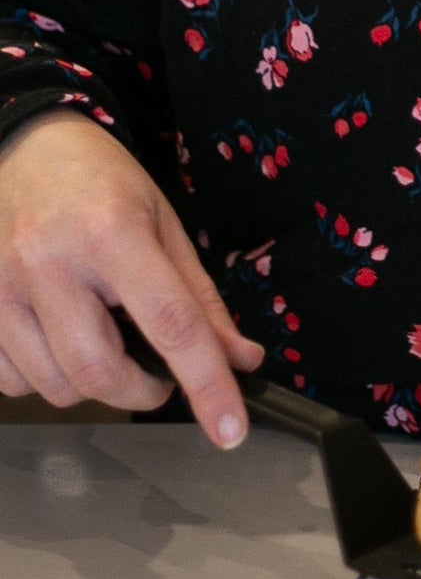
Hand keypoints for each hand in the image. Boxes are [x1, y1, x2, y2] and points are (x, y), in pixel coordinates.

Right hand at [0, 112, 263, 447]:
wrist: (24, 147)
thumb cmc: (103, 182)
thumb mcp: (165, 223)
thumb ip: (201, 298)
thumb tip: (241, 359)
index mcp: (112, 234)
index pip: (170, 325)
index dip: (205, 384)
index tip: (229, 431)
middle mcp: (49, 264)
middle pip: (99, 372)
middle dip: (142, 391)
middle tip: (161, 374)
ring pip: (54, 386)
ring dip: (93, 385)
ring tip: (106, 339)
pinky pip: (11, 381)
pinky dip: (44, 378)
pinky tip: (60, 338)